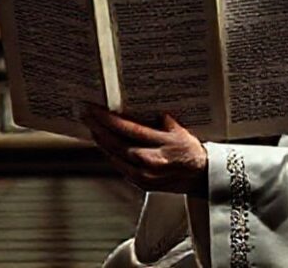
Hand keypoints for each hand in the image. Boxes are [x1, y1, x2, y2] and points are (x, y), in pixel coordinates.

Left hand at [81, 106, 207, 194]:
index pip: (129, 128)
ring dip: (101, 140)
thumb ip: (159, 119)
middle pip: (116, 143)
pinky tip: (104, 145)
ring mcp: (145, 175)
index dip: (108, 118)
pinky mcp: (142, 183)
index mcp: (162, 143)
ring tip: (92, 127)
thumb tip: (137, 104)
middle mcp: (152, 161)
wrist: (202, 177)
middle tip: (85, 115)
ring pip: (115, 156)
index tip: (94, 109)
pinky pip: (120, 167)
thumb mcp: (178, 129)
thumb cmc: (190, 151)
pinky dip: (110, 154)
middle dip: (97, 127)